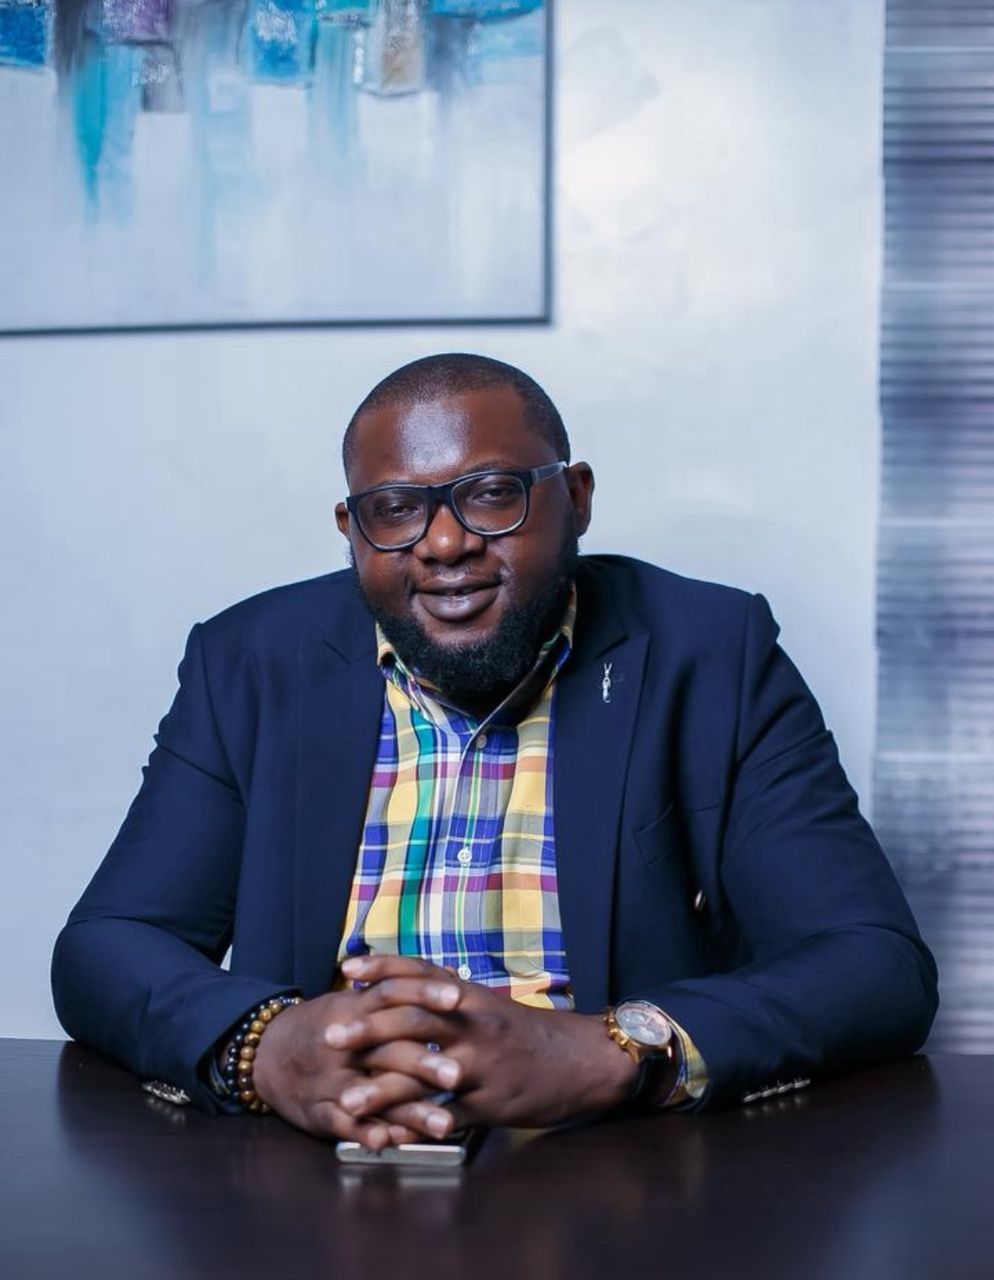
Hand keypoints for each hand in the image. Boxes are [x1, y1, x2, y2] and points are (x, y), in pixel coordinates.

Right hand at [250, 974, 465, 1147]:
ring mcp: (329, 1080)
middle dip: (425, 1064)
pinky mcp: (318, 1111)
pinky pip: (343, 1126)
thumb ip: (397, 991)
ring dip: (409, 1112)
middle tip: (460, 1074)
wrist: (266, 1053)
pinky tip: (392, 1144)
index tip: (459, 996)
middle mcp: (343, 1044)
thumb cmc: (326, 1024)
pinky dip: (367, 1134)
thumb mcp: (353, 1001)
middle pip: (388, 1051)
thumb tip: (448, 973)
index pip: (392, 993)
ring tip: (445, 1125)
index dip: (424, 993)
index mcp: (353, 1009)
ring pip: (371, 1096)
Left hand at [335, 956, 638, 1134]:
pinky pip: (448, 1117)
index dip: (383, 967)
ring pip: (425, 1074)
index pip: (421, 973)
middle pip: (414, 1019)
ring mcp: (482, 1065)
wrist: (582, 1060)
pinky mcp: (491, 1103)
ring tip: (347, 1100)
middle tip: (330, 1036)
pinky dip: (416, 1128)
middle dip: (368, 1027)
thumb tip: (408, 991)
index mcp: (471, 997)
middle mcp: (473, 1024)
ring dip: (382, 1088)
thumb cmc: (529, 1035)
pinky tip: (389, 1138)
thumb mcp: (491, 1007)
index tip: (347, 969)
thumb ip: (451, 1001)